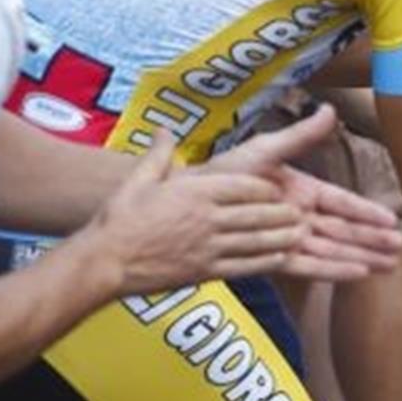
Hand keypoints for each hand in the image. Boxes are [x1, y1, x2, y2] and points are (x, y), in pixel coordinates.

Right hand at [81, 133, 306, 290]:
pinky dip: (268, 260)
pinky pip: (247, 266)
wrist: (103, 261)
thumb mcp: (138, 180)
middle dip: (282, 212)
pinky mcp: (206, 271)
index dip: (266, 189)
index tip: (276, 190)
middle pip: (260, 213)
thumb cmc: (119, 219)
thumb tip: (163, 129)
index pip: (246, 186)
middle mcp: (208, 218)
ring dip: (283, 236)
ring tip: (299, 233)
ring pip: (259, 240)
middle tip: (298, 212)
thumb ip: (158, 154)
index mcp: (196, 192)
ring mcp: (209, 247)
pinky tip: (280, 257)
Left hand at [200, 106, 401, 281]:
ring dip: (360, 257)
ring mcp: (286, 238)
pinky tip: (357, 275)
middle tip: (399, 248)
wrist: (185, 201)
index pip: (341, 203)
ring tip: (388, 266)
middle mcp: (298, 217)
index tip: (391, 219)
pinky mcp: (272, 258)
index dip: (366, 212)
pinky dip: (333, 270)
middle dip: (371, 240)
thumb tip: (330, 110)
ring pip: (332, 250)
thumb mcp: (263, 151)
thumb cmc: (221, 173)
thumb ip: (299, 136)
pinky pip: (307, 265)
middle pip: (343, 230)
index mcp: (301, 191)